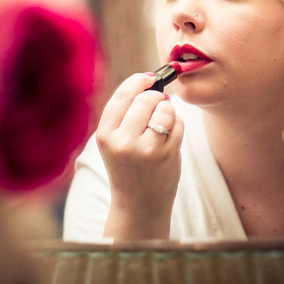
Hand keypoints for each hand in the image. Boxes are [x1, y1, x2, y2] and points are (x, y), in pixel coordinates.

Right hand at [96, 72, 183, 240]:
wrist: (138, 205)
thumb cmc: (128, 167)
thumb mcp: (114, 141)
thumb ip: (125, 113)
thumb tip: (151, 81)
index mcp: (105, 134)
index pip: (123, 95)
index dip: (138, 81)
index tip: (148, 78)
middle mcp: (123, 142)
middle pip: (146, 99)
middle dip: (156, 96)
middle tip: (158, 103)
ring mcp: (147, 150)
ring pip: (166, 109)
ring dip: (169, 111)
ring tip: (163, 124)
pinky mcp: (167, 156)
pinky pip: (179, 124)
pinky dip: (178, 125)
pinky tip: (170, 137)